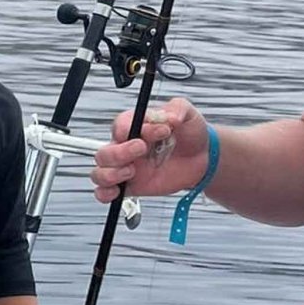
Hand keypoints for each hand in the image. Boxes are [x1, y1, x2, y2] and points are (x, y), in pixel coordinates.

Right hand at [91, 97, 211, 202]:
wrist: (203, 158)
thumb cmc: (189, 133)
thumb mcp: (187, 114)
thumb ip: (177, 110)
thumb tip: (169, 117)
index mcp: (133, 126)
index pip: (119, 126)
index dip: (130, 129)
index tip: (153, 130)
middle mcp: (124, 147)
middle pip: (104, 152)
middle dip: (120, 152)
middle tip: (142, 148)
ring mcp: (125, 168)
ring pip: (99, 173)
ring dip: (110, 174)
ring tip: (132, 171)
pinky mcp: (131, 186)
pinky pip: (106, 192)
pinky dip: (105, 194)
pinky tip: (116, 192)